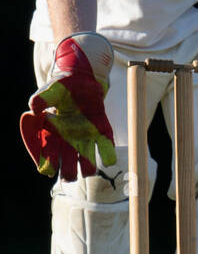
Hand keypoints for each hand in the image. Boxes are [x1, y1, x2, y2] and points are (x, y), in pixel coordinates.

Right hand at [21, 34, 116, 179]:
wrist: (82, 78)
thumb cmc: (61, 87)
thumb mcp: (49, 91)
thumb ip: (41, 99)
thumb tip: (34, 108)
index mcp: (52, 136)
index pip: (48, 158)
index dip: (48, 165)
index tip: (48, 169)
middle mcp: (69, 141)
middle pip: (68, 167)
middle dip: (69, 173)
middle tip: (71, 175)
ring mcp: (86, 137)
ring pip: (87, 161)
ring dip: (88, 168)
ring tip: (88, 170)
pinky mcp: (102, 130)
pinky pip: (106, 146)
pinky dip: (108, 154)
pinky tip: (108, 160)